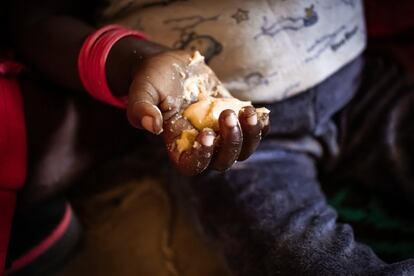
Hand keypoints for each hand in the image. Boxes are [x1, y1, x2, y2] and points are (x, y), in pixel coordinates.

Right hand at [127, 50, 269, 174]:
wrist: (171, 64)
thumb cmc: (153, 79)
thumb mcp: (142, 89)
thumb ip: (141, 108)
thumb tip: (153, 126)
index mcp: (177, 143)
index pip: (192, 166)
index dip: (202, 157)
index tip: (206, 133)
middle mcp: (200, 142)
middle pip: (222, 161)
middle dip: (232, 143)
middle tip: (228, 115)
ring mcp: (219, 131)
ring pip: (242, 149)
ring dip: (250, 136)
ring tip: (248, 112)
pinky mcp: (232, 116)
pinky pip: (253, 131)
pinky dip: (260, 126)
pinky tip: (258, 112)